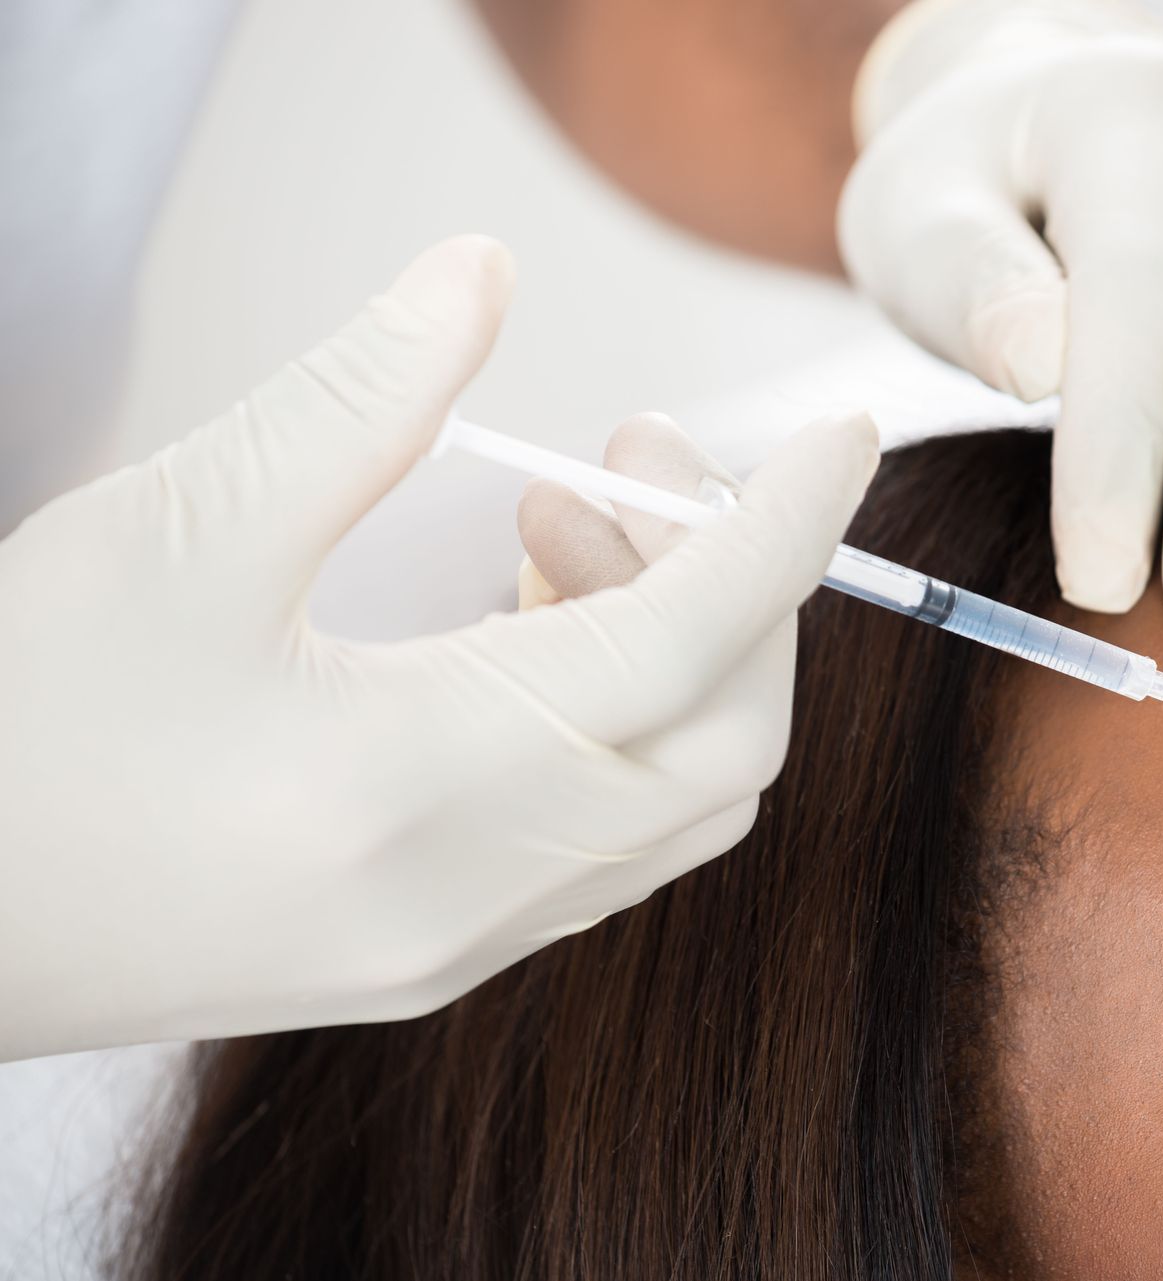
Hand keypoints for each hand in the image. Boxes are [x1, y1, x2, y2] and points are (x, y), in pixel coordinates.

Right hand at [0, 238, 877, 1059]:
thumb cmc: (17, 731)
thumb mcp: (178, 530)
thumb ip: (357, 401)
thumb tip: (481, 279)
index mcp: (420, 782)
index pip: (692, 642)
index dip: (785, 526)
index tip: (839, 439)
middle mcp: (472, 891)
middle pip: (727, 738)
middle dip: (728, 586)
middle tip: (629, 464)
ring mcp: (460, 946)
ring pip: (677, 803)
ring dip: (672, 656)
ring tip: (556, 529)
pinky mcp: (432, 958)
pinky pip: (607, 844)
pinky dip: (621, 729)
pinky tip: (523, 634)